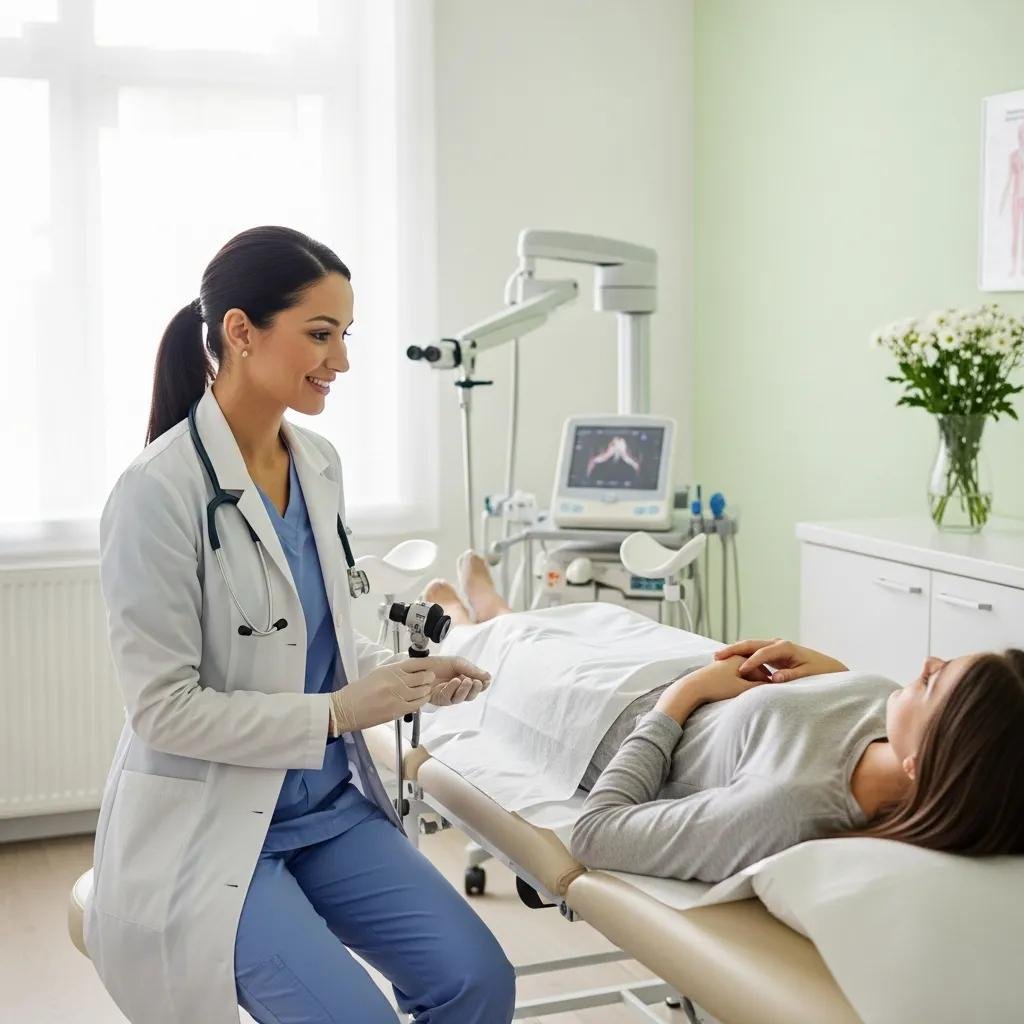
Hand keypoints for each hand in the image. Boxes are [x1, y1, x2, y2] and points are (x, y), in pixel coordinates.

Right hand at [329, 660, 436, 734]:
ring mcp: (398, 696)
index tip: (431, 665)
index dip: (427, 664)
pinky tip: (422, 699)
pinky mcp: (397, 710)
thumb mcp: (377, 674)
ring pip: (422, 691)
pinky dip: (422, 701)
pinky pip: (416, 705)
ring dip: (427, 690)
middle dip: (429, 678)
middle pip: (422, 677)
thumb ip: (394, 672)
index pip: (415, 663)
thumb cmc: (358, 691)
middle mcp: (396, 681)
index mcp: (389, 670)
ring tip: (427, 689)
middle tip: (430, 678)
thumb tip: (411, 671)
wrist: (345, 709)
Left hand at [413, 655, 491, 707]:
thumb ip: (473, 670)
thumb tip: (488, 677)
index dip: (482, 686)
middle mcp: (458, 689)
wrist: (421, 665)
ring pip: (461, 698)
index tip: (485, 682)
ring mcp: (449, 695)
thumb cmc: (439, 664)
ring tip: (466, 680)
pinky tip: (454, 682)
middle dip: (475, 689)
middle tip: (476, 682)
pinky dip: (453, 689)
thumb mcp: (458, 663)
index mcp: (465, 680)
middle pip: (470, 696)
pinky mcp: (440, 699)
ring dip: (464, 690)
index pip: (477, 687)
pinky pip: (449, 697)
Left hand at [655, 656, 765, 721]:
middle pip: (754, 669)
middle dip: (762, 681)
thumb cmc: (717, 688)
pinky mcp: (719, 670)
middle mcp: (733, 657)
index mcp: (740, 657)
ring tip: (756, 694)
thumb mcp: (742, 688)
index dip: (770, 682)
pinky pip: (736, 675)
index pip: (762, 670)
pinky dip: (742, 682)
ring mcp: (726, 662)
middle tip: (769, 693)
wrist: (692, 688)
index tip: (777, 692)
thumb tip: (774, 687)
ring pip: (745, 672)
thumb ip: (759, 687)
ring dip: (751, 681)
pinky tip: (742, 693)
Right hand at [713, 638, 847, 682]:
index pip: (762, 653)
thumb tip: (774, 679)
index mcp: (785, 647)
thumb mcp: (806, 675)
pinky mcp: (772, 651)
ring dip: (734, 650)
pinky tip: (729, 660)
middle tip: (717, 656)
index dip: (751, 662)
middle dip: (734, 649)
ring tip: (718, 657)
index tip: (740, 672)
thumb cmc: (818, 671)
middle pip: (751, 644)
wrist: (827, 666)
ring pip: (750, 645)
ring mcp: (774, 645)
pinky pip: (753, 651)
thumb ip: (790, 676)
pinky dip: (740, 653)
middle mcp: (778, 643)